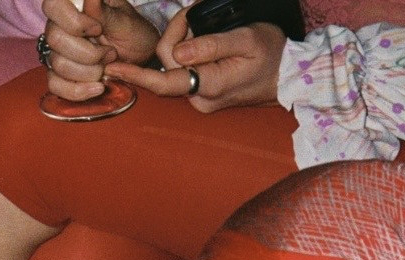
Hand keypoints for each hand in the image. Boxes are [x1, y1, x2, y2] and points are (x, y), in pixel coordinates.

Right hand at [40, 0, 159, 101]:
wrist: (141, 60)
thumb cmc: (133, 34)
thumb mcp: (125, 21)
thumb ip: (104, 12)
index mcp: (73, 5)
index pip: (53, 5)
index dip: (73, 22)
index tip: (97, 29)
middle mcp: (60, 25)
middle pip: (55, 39)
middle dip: (88, 53)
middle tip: (110, 53)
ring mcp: (58, 50)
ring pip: (58, 64)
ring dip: (89, 72)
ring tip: (107, 66)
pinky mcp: (61, 74)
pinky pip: (55, 84)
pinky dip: (77, 91)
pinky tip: (97, 87)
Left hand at [105, 13, 286, 112]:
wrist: (290, 75)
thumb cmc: (272, 54)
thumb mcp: (244, 40)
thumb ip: (209, 45)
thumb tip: (177, 51)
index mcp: (209, 86)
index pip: (164, 82)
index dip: (136, 75)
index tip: (114, 69)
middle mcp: (201, 98)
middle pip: (168, 65)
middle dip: (174, 34)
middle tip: (193, 15)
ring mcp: (203, 99)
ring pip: (176, 65)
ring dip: (183, 40)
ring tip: (204, 27)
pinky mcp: (205, 94)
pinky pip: (186, 69)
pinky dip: (190, 49)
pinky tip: (202, 40)